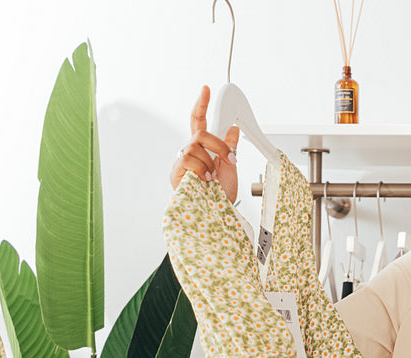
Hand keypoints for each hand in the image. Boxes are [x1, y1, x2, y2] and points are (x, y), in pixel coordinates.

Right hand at [170, 84, 239, 203]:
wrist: (214, 215)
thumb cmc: (219, 195)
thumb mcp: (231, 169)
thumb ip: (230, 148)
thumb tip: (233, 129)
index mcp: (203, 149)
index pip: (200, 121)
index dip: (202, 104)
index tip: (206, 89)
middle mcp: (190, 152)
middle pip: (200, 132)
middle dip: (218, 145)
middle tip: (229, 160)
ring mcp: (182, 161)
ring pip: (196, 146)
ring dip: (210, 163)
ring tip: (212, 178)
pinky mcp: (177, 171)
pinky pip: (189, 159)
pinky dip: (202, 170)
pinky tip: (204, 180)